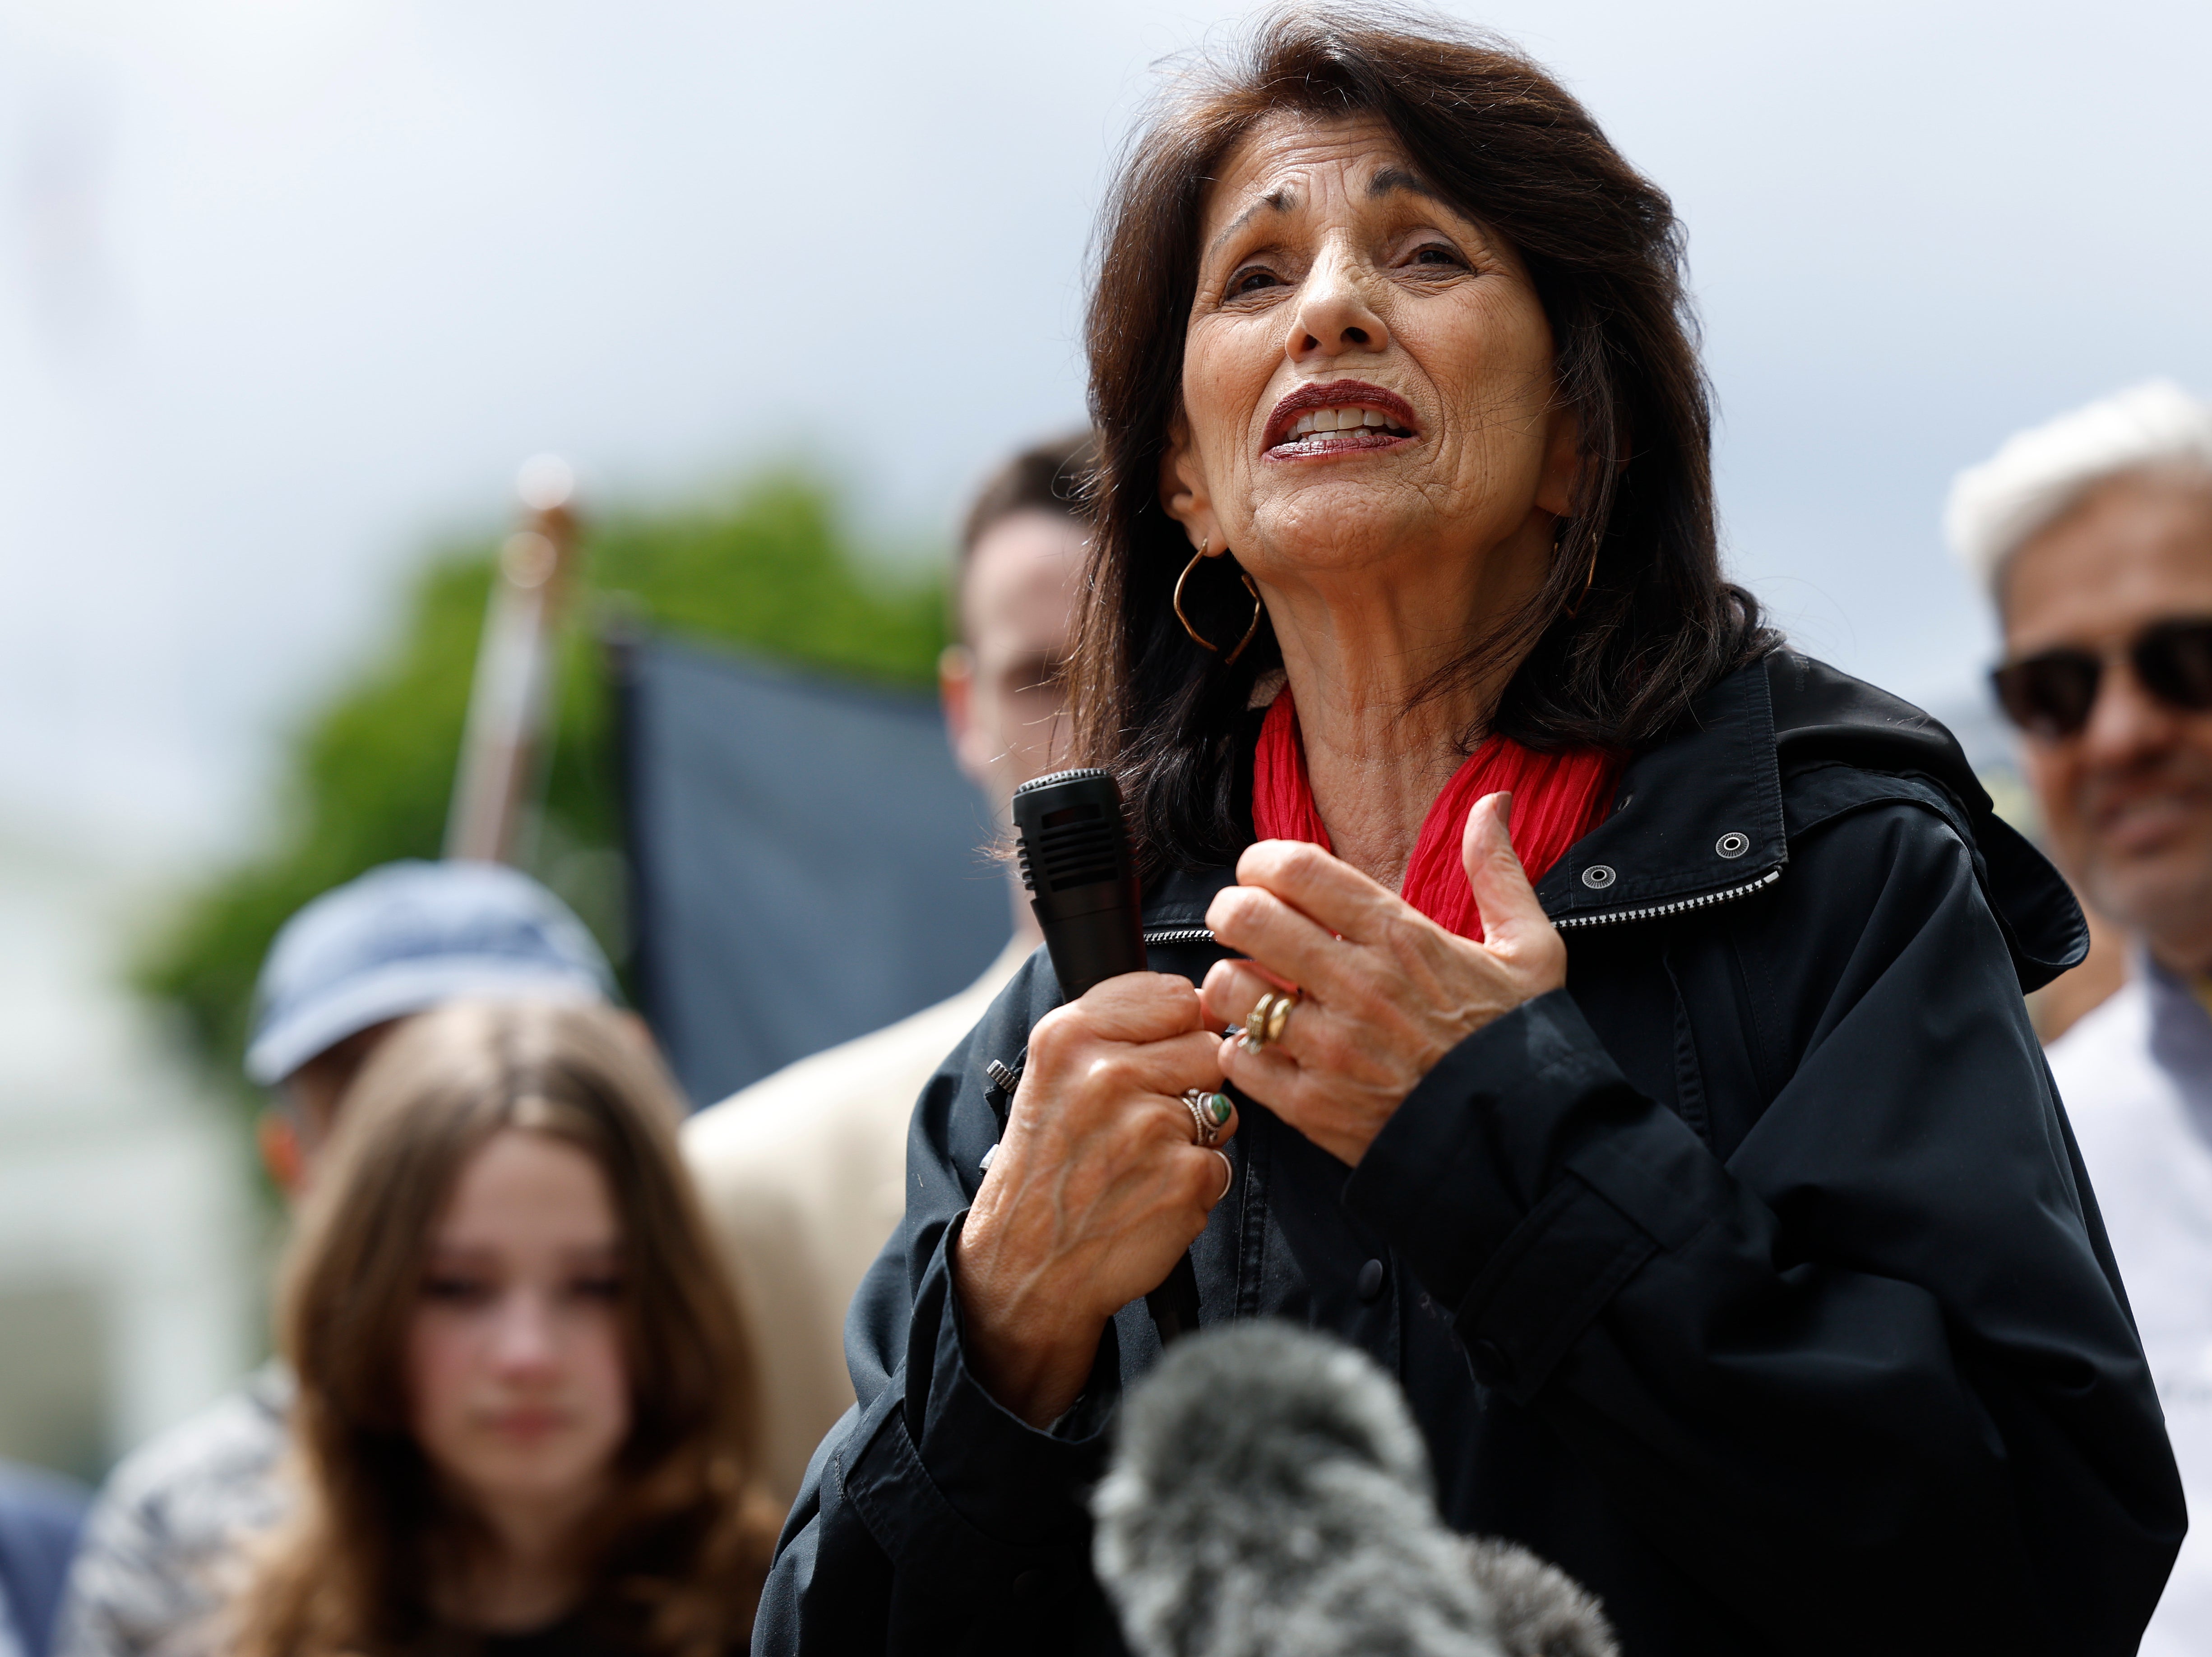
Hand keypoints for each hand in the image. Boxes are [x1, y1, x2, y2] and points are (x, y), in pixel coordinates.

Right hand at [953, 973, 1236, 1425]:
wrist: (1025, 1265)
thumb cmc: (1046, 1166)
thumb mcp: (1055, 1075)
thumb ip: (1120, 1029)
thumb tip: (1210, 1005)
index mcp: (1069, 1036)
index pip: (1175, 995)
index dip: (1176, 1030)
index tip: (1152, 1059)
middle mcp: (1106, 1073)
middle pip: (1207, 1046)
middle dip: (1188, 1082)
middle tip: (1139, 1122)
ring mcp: (1149, 1127)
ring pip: (1219, 1105)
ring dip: (1195, 1135)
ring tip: (1140, 1161)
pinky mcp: (1184, 1179)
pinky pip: (1222, 1162)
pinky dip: (1195, 1183)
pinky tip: (1150, 1196)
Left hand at [1198, 792, 1564, 1166]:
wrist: (1522, 1144)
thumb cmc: (1519, 1042)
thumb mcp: (1530, 949)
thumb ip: (1498, 870)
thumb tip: (1494, 801)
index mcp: (1401, 937)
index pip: (1295, 868)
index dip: (1262, 860)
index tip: (1263, 873)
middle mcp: (1358, 985)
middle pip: (1246, 917)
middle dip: (1229, 910)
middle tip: (1239, 921)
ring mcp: (1330, 1047)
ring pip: (1230, 987)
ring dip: (1232, 982)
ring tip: (1253, 987)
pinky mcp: (1311, 1105)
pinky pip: (1237, 1058)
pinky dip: (1240, 1049)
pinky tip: (1265, 1046)